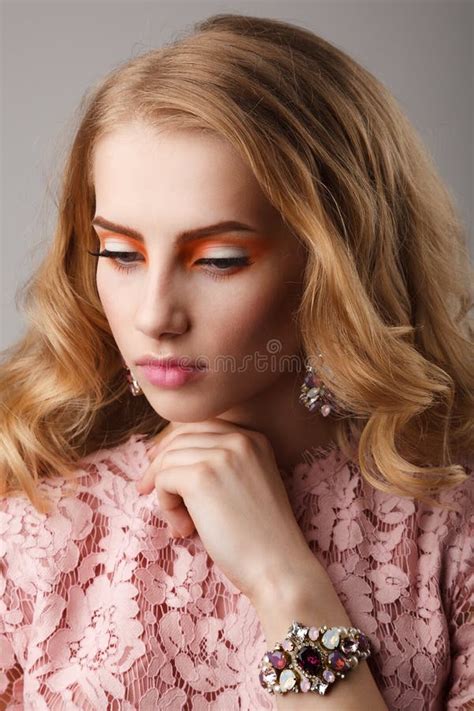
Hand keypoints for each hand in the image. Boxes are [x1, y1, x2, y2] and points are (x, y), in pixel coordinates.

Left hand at [136, 418, 318, 603]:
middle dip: (159, 463)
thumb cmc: (260, 536)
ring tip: (183, 525)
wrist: (277, 565)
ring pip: (168, 459)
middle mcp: (239, 438)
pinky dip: (166, 505)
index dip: (174, 444)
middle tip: (147, 489)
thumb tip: (165, 457)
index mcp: (254, 438)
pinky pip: (163, 480)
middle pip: (180, 437)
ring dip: (165, 493)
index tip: (158, 464)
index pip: (201, 426)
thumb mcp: (247, 484)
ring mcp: (220, 455)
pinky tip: (184, 529)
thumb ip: (219, 465)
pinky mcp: (201, 476)